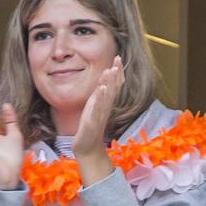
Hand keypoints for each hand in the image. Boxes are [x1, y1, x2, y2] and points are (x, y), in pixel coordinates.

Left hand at [72, 56, 123, 185]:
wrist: (87, 148)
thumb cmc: (90, 127)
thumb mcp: (94, 107)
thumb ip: (100, 94)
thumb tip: (104, 80)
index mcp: (105, 104)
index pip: (114, 85)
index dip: (116, 72)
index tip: (118, 57)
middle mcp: (105, 108)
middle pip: (113, 88)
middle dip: (115, 73)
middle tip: (118, 59)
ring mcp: (99, 115)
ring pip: (106, 97)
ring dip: (109, 83)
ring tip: (110, 70)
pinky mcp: (92, 123)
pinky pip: (97, 109)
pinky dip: (99, 99)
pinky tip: (100, 90)